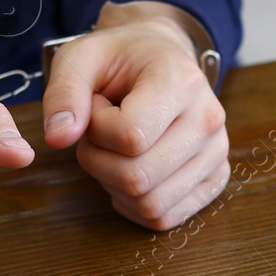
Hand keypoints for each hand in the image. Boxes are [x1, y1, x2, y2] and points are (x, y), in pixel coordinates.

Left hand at [42, 1, 228, 230]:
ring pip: (150, 204)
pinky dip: (134, 204)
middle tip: (100, 130)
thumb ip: (64, 93)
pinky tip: (128, 170)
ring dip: (114, 183)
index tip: (96, 104)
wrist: (161, 58)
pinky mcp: (216, 178)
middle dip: (99, 160)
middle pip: (138, 178)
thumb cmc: (120, 59)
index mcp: (182, 81)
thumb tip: (58, 139)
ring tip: (117, 147)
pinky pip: (164, 217)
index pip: (130, 137)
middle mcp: (209, 119)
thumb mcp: (81, 58)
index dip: (97, 129)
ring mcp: (217, 153)